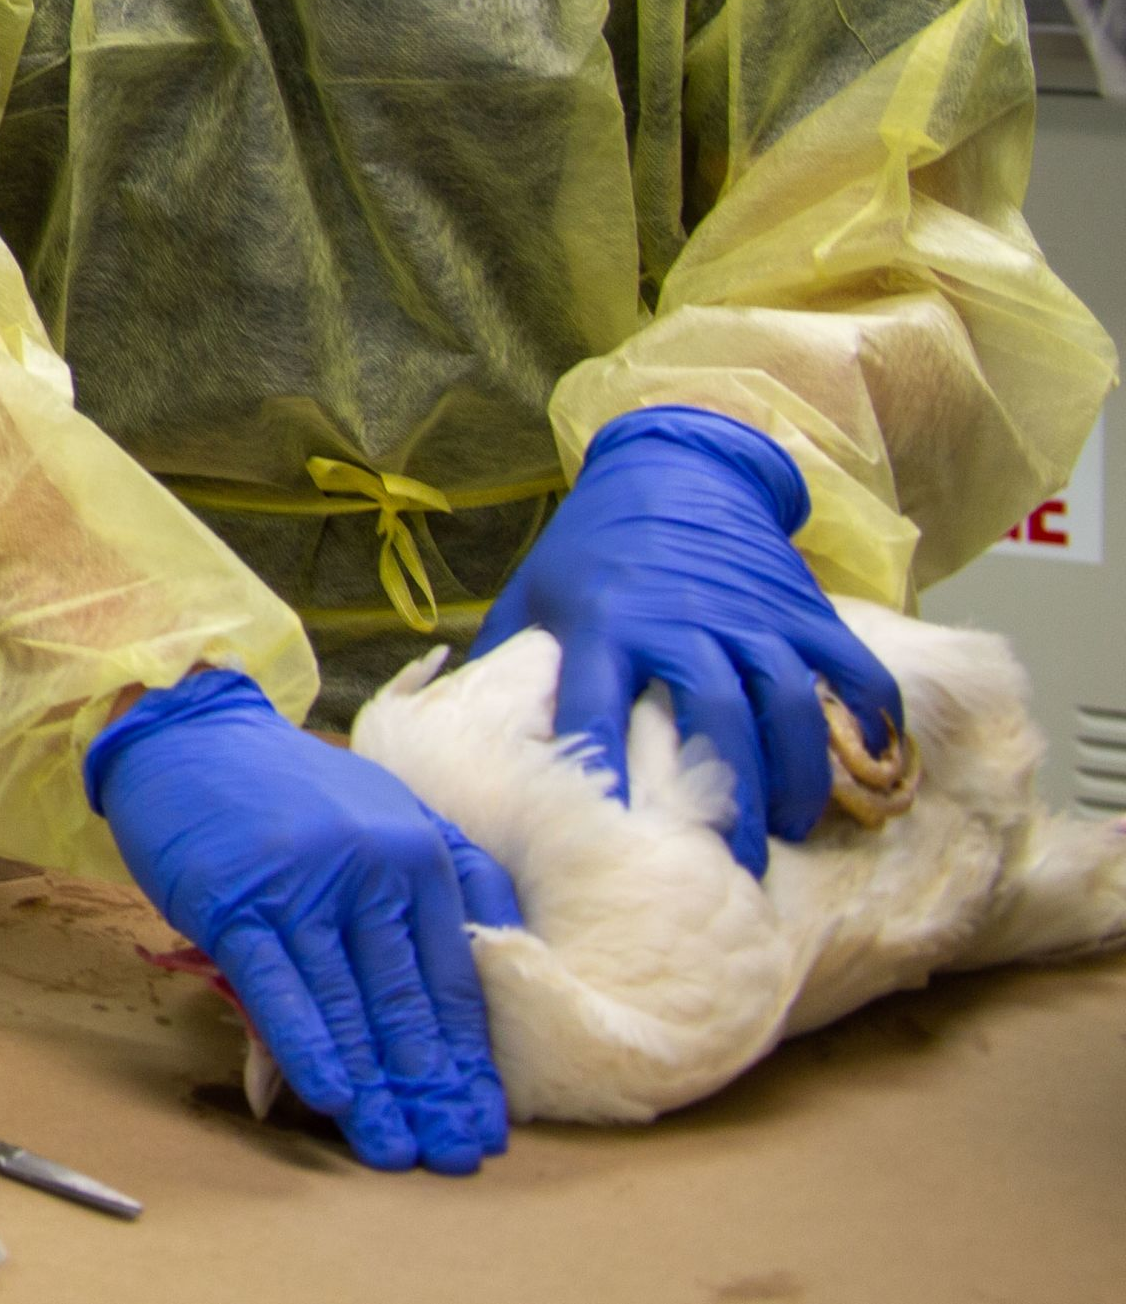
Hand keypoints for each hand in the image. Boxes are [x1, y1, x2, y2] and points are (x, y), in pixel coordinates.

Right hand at [87, 667, 518, 1175]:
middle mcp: (371, 870)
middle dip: (431, 1089)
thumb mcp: (390, 815)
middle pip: (408, 1002)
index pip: (456, 979)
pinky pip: (279, 985)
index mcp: (419, 854)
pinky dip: (306, 1045)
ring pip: (348, 1004)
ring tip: (394, 1151)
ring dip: (374, 1088)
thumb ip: (450, 884)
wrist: (189, 734)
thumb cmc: (291, 790)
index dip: (471, 1059)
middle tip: (451, 1156)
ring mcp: (301, 885)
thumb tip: (490, 971)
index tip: (485, 1123)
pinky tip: (330, 1095)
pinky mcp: (235, 900)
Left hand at [472, 406, 899, 876]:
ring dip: (798, 777)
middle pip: (716, 717)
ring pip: (791, 704)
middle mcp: (682, 620)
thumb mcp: (535, 598)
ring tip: (791, 829)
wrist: (675, 470)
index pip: (599, 709)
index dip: (607, 775)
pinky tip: (874, 772)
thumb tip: (464, 748)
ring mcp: (752, 612)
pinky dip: (874, 723)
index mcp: (604, 625)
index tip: (614, 842)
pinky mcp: (807, 607)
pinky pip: (853, 671)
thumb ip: (509, 670)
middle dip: (728, 800)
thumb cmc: (592, 552)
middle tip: (733, 868)